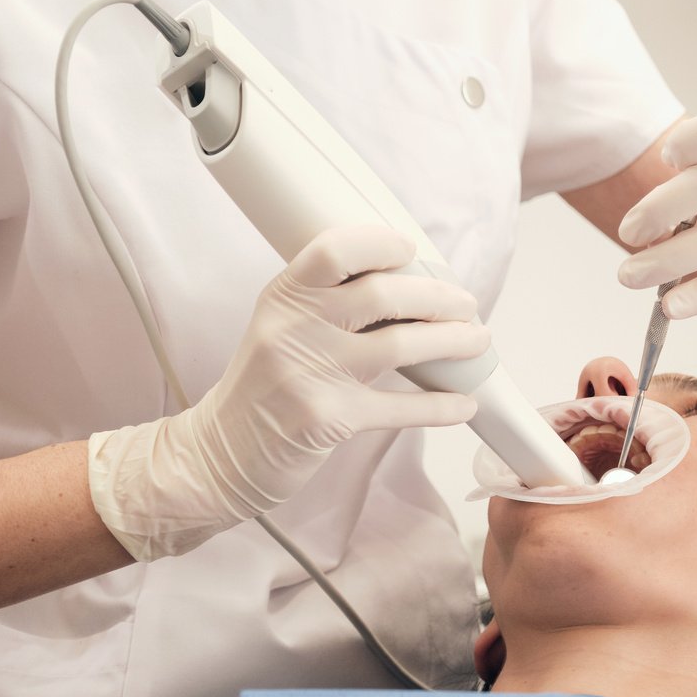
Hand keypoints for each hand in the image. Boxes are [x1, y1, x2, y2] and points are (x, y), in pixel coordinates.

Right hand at [89, 225, 488, 560]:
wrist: (218, 453)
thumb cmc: (262, 385)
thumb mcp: (279, 327)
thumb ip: (328, 303)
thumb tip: (406, 281)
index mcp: (284, 296)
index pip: (334, 250)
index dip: (381, 243)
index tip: (412, 249)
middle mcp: (295, 328)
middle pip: (383, 294)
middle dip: (438, 295)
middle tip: (467, 302)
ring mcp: (311, 374)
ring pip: (402, 344)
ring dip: (452, 341)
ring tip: (478, 340)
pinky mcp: (329, 419)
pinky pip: (401, 408)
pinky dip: (441, 406)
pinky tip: (466, 404)